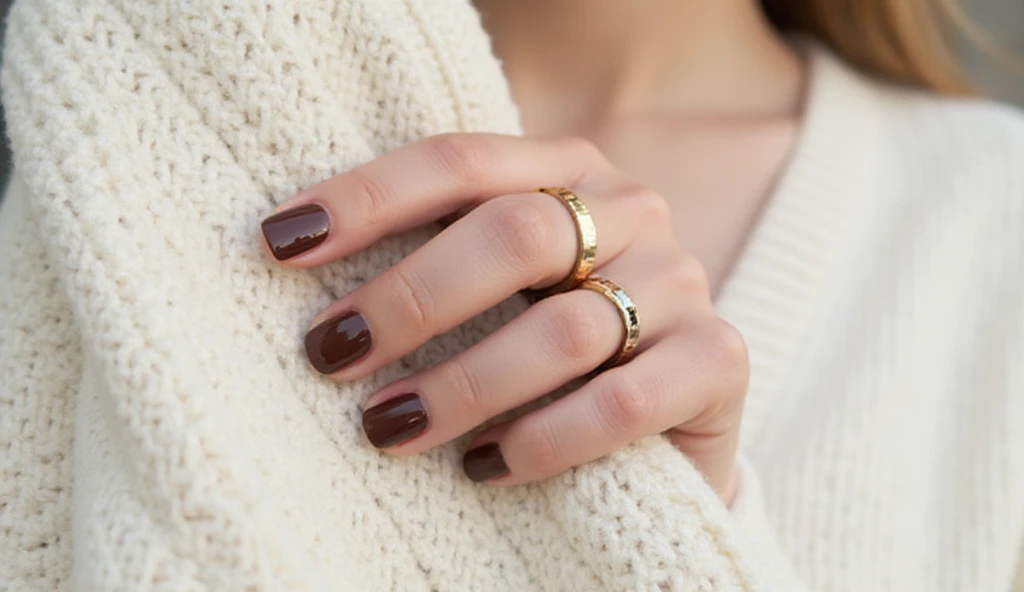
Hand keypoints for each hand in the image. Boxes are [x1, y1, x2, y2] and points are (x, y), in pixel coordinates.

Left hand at [260, 133, 748, 502]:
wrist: (659, 415)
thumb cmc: (545, 345)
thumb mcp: (493, 287)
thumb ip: (436, 257)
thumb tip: (299, 264)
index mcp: (567, 168)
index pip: (459, 161)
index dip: (367, 198)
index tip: (279, 245)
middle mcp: (631, 209)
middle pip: (512, 234)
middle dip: (410, 299)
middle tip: (331, 356)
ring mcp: (681, 280)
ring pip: (561, 330)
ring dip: (462, 385)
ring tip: (387, 428)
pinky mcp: (719, 358)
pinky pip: (622, 402)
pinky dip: (542, 440)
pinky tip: (484, 467)